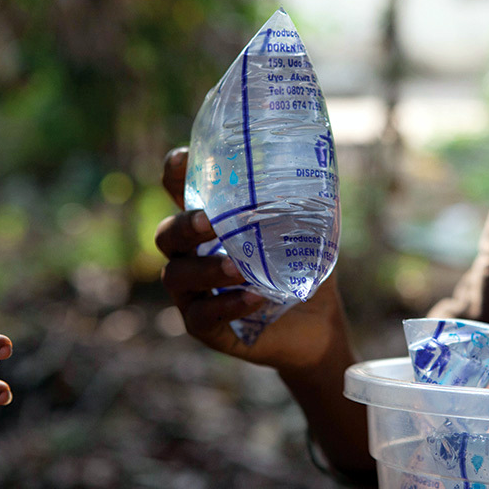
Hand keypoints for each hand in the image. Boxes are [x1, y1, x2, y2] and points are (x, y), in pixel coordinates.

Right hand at [155, 147, 349, 373]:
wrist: (317, 323)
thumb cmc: (304, 268)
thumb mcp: (309, 229)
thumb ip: (307, 200)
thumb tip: (322, 161)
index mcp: (211, 225)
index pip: (180, 193)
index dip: (174, 174)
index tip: (181, 159)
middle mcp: (192, 255)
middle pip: (166, 234)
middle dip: (184, 225)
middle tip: (210, 221)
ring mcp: (194, 293)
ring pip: (177, 276)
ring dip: (207, 269)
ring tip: (238, 267)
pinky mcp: (205, 328)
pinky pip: (203, 316)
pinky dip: (228, 305)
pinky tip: (256, 297)